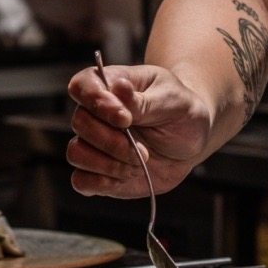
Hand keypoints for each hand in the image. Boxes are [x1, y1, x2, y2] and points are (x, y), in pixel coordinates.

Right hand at [63, 63, 213, 199]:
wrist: (191, 141)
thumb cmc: (181, 111)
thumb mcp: (173, 100)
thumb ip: (143, 100)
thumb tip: (119, 87)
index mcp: (111, 85)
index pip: (82, 85)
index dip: (96, 102)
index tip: (125, 118)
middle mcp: (96, 113)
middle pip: (80, 122)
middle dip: (112, 141)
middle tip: (143, 150)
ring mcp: (95, 143)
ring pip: (76, 153)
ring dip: (108, 164)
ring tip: (139, 164)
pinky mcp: (99, 171)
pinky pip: (81, 180)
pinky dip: (102, 182)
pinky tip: (126, 177)